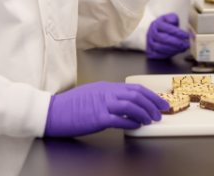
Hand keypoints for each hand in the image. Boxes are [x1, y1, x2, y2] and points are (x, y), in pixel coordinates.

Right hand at [44, 82, 168, 137]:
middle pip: (136, 95)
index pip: (134, 88)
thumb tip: (125, 104)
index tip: (160, 102)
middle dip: (152, 104)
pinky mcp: (97, 118)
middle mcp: (106, 93)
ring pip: (131, 106)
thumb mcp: (92, 94)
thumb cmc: (70, 106)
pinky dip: (131, 122)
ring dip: (144, 113)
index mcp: (106, 87)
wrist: (52, 112)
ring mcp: (102, 105)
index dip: (150, 95)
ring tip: (151, 120)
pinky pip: (120, 120)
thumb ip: (109, 97)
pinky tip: (136, 126)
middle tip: (161, 112)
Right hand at [145, 13, 190, 59]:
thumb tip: (172, 21)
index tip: (187, 36)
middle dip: (177, 43)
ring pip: (161, 48)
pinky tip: (176, 52)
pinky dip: (168, 54)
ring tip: (183, 48)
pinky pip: (159, 55)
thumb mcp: (169, 18)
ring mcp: (149, 43)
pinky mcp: (150, 51)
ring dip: (174, 49)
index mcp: (156, 24)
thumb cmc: (165, 25)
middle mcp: (151, 33)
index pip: (167, 28)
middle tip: (187, 44)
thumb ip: (172, 18)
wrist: (156, 33)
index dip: (178, 33)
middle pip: (163, 39)